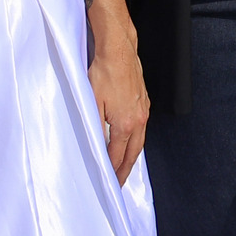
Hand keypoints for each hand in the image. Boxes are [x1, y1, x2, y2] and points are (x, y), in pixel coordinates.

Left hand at [83, 1, 148, 178]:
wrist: (119, 51)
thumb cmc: (104, 73)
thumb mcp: (92, 104)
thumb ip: (94, 129)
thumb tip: (95, 148)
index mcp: (125, 124)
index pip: (118, 156)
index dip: (112, 171)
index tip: (108, 183)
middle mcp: (138, 119)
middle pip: (133, 153)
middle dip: (125, 171)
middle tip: (119, 184)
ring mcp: (143, 110)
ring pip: (140, 142)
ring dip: (132, 157)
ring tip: (125, 168)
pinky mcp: (144, 102)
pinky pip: (142, 129)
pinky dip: (136, 141)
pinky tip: (130, 142)